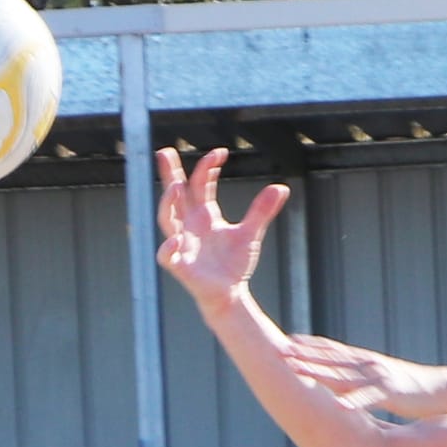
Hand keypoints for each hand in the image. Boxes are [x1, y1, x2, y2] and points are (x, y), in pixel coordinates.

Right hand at [155, 147, 289, 314]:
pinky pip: (167, 255)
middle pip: (175, 194)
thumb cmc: (234, 264)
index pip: (200, 184)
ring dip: (168, 203)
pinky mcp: (180, 265)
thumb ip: (262, 210)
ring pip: (167, 219)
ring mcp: (182, 244)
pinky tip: (176, 240)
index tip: (221, 153)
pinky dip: (168, 248)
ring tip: (174, 186)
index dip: (208, 167)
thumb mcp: (250, 233)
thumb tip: (281, 187)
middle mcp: (189, 225)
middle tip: (165, 152)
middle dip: (170, 173)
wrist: (230, 294)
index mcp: (204, 215)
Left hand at [283, 334, 446, 416]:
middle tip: (279, 349)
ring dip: (318, 372)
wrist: (442, 390)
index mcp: (366, 362)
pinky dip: (353, 402)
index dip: (310, 345)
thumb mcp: (381, 379)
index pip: (333, 350)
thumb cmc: (410, 388)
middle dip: (304, 355)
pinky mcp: (391, 394)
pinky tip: (338, 406)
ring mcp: (379, 379)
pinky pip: (369, 399)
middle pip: (331, 359)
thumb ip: (362, 376)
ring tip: (296, 370)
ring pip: (343, 375)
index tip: (287, 340)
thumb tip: (343, 381)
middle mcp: (369, 365)